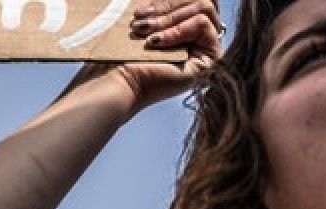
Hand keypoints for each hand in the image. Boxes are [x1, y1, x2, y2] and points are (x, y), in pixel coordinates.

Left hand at [66, 0, 223, 112]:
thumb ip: (163, 6)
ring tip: (144, 33)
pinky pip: (202, 24)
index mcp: (183, 26)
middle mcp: (198, 37)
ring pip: (203, 8)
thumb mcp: (144, 19)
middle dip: (168, 7)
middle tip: (139, 23)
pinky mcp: (210, 59)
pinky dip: (177, 29)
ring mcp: (206, 47)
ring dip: (169, 18)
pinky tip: (155, 43)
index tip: (138, 11)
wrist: (115, 84)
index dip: (168, 0)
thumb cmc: (119, 56)